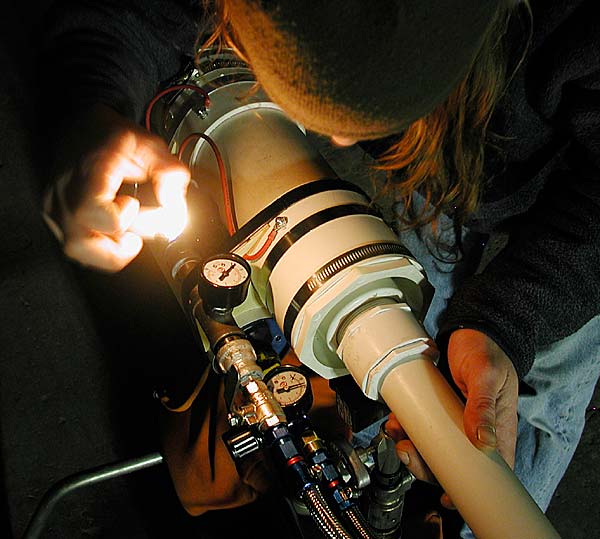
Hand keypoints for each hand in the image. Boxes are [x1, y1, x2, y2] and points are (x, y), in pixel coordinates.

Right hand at [42, 104, 189, 270]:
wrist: (76, 128)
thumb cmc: (109, 137)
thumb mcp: (148, 144)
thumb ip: (169, 173)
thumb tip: (174, 205)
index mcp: (87, 174)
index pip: (93, 212)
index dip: (121, 217)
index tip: (133, 203)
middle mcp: (64, 195)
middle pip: (83, 243)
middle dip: (123, 242)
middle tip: (139, 225)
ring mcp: (56, 209)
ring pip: (78, 253)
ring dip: (111, 253)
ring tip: (128, 236)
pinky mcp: (56, 220)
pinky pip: (78, 249)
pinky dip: (102, 250)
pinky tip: (116, 234)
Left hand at [385, 328, 518, 507]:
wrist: (470, 328)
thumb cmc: (488, 351)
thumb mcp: (487, 376)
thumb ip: (483, 406)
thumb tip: (482, 441)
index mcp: (496, 430)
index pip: (488, 471)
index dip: (468, 489)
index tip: (448, 499)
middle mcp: (474, 429)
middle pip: (451, 463)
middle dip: (426, 465)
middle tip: (408, 454)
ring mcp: (454, 419)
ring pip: (431, 445)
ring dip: (411, 446)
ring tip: (397, 435)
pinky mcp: (436, 406)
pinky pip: (420, 423)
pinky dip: (406, 426)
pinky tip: (396, 421)